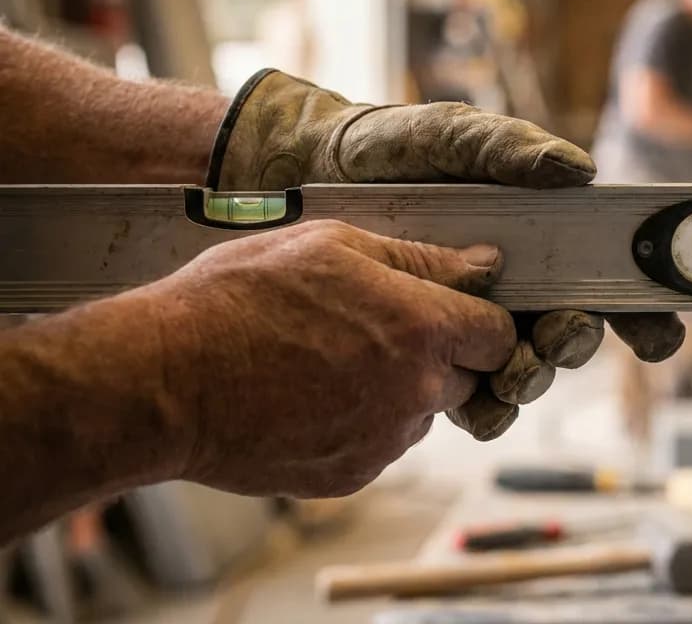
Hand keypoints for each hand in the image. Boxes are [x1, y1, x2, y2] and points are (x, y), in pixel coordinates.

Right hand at [147, 220, 513, 496]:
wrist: (161, 381)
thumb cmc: (237, 299)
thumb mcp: (329, 246)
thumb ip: (420, 258)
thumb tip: (485, 265)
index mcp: (419, 328)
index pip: (499, 335)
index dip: (483, 321)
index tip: (459, 314)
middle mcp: (414, 392)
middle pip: (468, 378)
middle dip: (441, 356)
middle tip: (379, 331)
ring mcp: (383, 441)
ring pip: (422, 413)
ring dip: (399, 390)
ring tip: (330, 361)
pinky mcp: (351, 475)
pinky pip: (381, 446)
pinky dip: (362, 424)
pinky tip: (311, 396)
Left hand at [208, 70, 684, 438]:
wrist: (297, 180)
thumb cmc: (383, 150)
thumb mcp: (446, 137)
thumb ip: (508, 149)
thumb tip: (578, 171)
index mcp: (539, 238)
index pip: (607, 280)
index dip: (642, 311)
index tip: (659, 332)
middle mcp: (517, 285)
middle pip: (573, 332)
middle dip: (576, 344)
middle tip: (559, 337)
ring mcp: (472, 322)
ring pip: (526, 369)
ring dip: (531, 379)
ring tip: (514, 372)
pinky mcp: (427, 351)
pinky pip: (468, 394)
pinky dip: (480, 408)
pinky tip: (472, 403)